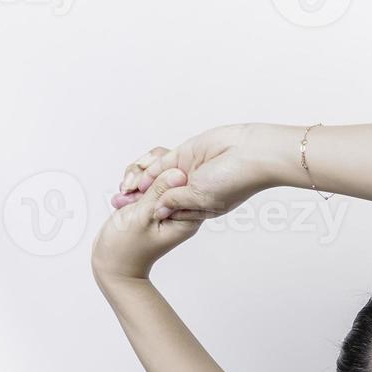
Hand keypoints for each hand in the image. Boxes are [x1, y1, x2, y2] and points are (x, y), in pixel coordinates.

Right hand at [92, 167, 201, 280]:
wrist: (113, 264)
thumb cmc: (127, 247)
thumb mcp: (143, 217)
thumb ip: (159, 193)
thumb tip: (180, 173)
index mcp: (188, 216)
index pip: (187, 179)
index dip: (164, 170)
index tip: (143, 182)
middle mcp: (180, 208)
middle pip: (171, 170)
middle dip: (146, 173)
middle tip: (130, 189)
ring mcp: (166, 204)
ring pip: (156, 173)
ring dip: (135, 179)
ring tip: (124, 196)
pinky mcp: (153, 202)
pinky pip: (145, 181)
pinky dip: (132, 185)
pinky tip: (122, 199)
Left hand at [109, 123, 272, 220]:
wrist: (252, 154)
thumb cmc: (235, 181)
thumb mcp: (200, 198)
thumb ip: (175, 202)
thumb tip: (155, 209)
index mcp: (198, 209)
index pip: (166, 213)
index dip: (147, 214)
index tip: (129, 218)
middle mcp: (191, 191)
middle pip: (157, 195)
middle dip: (138, 199)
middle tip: (120, 203)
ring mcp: (187, 172)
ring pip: (156, 178)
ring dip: (139, 182)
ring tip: (125, 188)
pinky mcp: (185, 154)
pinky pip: (161, 161)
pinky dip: (147, 167)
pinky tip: (135, 176)